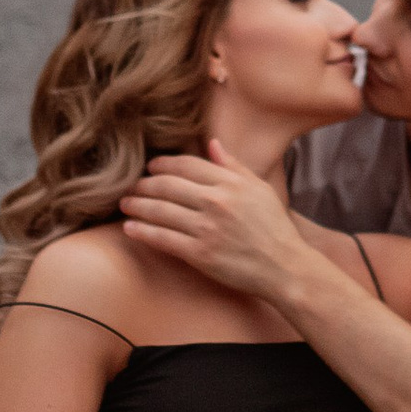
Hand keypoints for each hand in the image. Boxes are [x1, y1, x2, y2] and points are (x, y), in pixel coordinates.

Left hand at [117, 139, 308, 298]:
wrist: (285, 267)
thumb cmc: (275, 228)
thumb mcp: (260, 189)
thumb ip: (234, 166)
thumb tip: (212, 144)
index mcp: (230, 183)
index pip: (187, 165)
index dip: (163, 164)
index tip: (150, 167)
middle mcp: (216, 201)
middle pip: (167, 185)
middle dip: (143, 184)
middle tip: (130, 186)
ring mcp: (207, 228)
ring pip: (160, 210)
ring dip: (137, 205)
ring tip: (125, 204)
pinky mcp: (200, 254)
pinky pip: (163, 238)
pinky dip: (143, 231)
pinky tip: (130, 228)